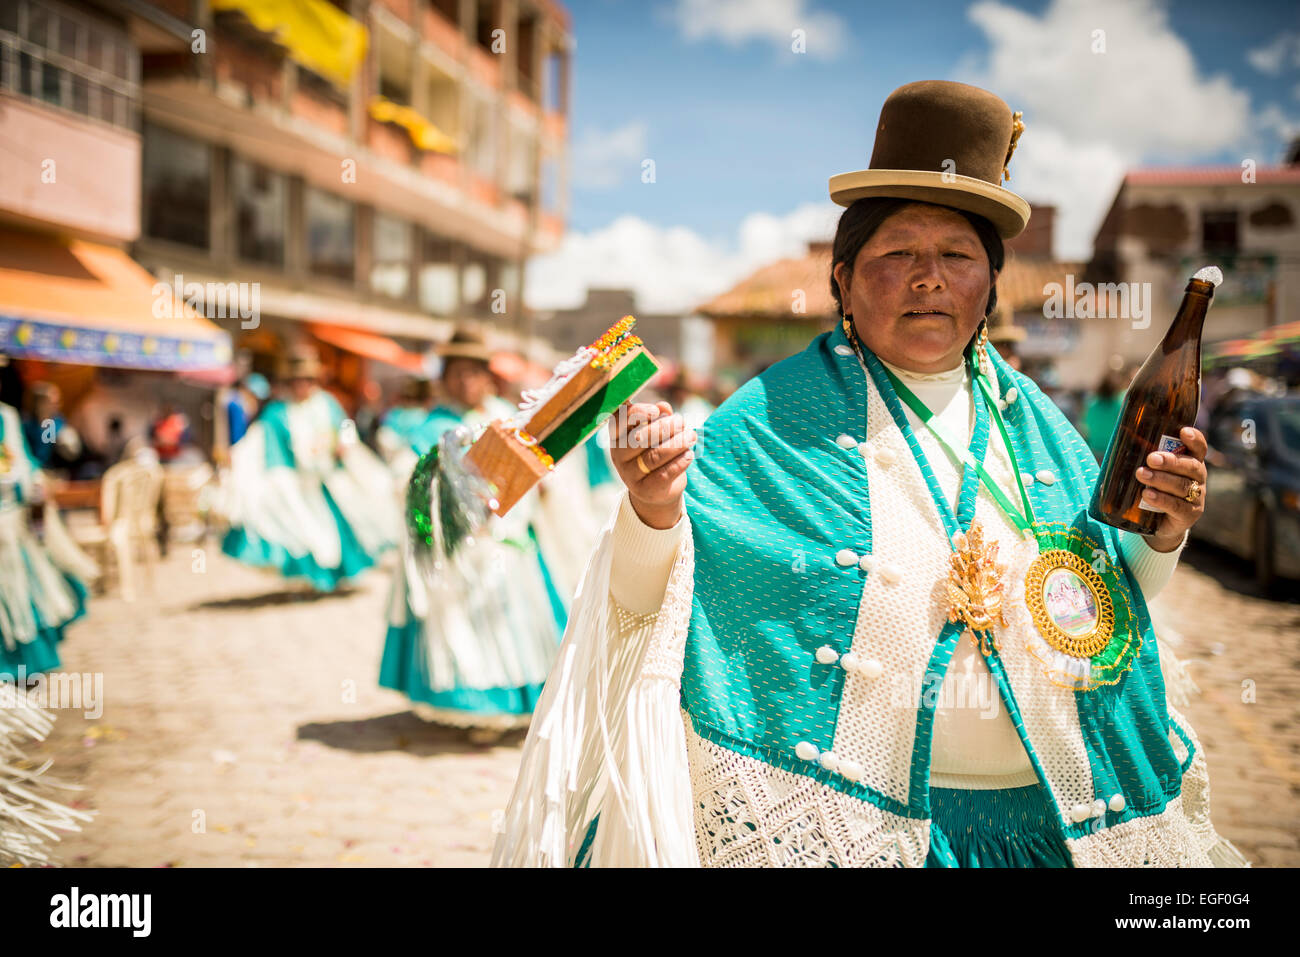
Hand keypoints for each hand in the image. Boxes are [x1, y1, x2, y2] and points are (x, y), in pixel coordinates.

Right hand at [607, 400, 696, 528]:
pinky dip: (679, 463)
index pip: (621, 420)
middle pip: (640, 438)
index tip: (656, 411)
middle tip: (682, 422)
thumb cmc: (655, 451)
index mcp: (617, 436)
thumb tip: (664, 406)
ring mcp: (629, 474)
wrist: (655, 490)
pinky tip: (689, 455)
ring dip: (677, 444)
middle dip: (665, 427)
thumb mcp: (656, 432)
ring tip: (692, 436)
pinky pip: (663, 475)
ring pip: (654, 456)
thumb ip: (659, 417)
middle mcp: (618, 455)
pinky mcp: (644, 490)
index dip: (637, 413)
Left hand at [1134, 426, 1207, 551]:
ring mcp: (1196, 497)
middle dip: (1171, 461)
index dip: (1194, 439)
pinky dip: (1161, 500)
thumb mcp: (1150, 471)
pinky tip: (1147, 494)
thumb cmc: (1152, 487)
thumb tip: (1116, 441)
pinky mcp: (1189, 515)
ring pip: (1183, 486)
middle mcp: (1197, 478)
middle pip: (1190, 466)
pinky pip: (1177, 506)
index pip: (1198, 448)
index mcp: (1191, 462)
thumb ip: (1141, 457)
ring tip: (1141, 474)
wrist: (1157, 522)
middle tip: (1151, 459)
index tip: (1183, 432)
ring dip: (1161, 479)